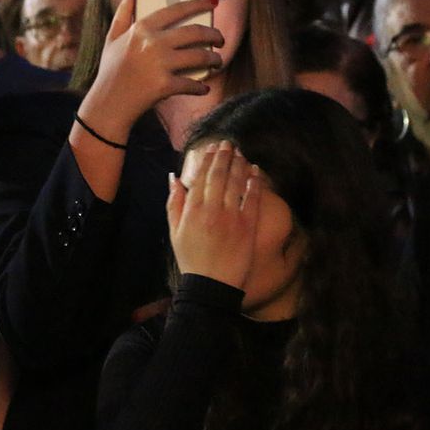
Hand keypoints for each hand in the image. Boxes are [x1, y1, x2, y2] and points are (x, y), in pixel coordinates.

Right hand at [80, 0, 218, 136]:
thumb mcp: (112, 38)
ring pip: (200, 56)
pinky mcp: (164, 85)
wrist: (107, 103)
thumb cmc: (111, 70)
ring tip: (216, 62)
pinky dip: (201, 87)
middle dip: (214, 34)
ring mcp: (160, 64)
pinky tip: (204, 88)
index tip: (213, 1)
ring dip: (214, 59)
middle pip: (195, 32)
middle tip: (220, 39)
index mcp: (142, 28)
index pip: (176, 10)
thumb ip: (123, 12)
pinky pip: (192, 84)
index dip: (198, 4)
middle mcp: (153, 43)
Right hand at [168, 140, 259, 288]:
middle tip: (229, 144)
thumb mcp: (174, 231)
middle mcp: (212, 209)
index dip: (209, 159)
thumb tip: (174, 178)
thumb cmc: (190, 258)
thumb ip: (174, 202)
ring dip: (239, 165)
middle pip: (220, 175)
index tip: (214, 148)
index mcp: (193, 209)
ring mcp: (231, 217)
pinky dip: (254, 183)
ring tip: (241, 153)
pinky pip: (252, 199)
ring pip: (236, 183)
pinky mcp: (247, 226)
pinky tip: (256, 172)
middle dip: (225, 156)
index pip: (202, 177)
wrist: (210, 285)